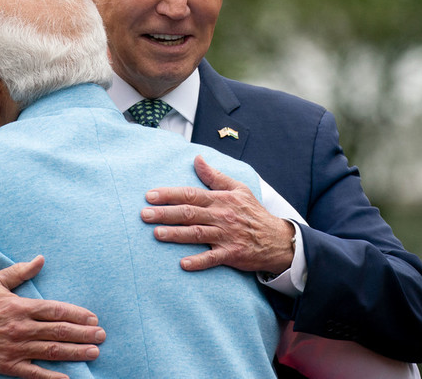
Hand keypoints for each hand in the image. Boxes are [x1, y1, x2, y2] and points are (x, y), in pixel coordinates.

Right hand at [0, 256, 105, 378]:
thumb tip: (40, 259)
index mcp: (20, 307)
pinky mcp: (9, 365)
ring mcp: (15, 348)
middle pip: (58, 331)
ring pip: (51, 350)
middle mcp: (20, 328)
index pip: (55, 310)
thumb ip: (19, 271)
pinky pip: (33, 372)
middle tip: (101, 336)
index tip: (93, 318)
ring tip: (93, 352)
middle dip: (83, 334)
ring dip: (75, 352)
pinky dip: (51, 376)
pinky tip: (68, 377)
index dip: (77, 314)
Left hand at [140, 155, 295, 274]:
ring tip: (157, 234)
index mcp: (221, 199)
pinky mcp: (232, 253)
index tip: (150, 196)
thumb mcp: (238, 188)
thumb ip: (214, 175)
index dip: (169, 194)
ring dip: (176, 234)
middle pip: (189, 213)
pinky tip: (184, 264)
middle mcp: (221, 216)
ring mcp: (226, 235)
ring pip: (197, 233)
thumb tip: (197, 158)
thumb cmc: (253, 212)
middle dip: (165, 213)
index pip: (191, 194)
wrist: (277, 238)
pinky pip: (213, 258)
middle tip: (144, 214)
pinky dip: (199, 261)